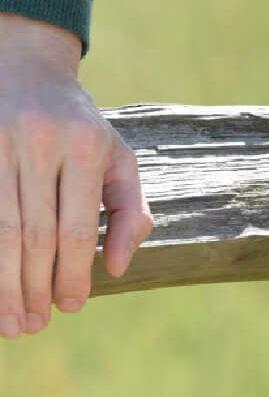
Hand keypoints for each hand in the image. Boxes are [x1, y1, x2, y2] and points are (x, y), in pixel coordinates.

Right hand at [0, 12, 152, 335]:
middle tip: (35, 325)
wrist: (27, 70)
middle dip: (34, 288)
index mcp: (88, 144)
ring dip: (4, 285)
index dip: (73, 274)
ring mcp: (2, 147)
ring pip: (2, 231)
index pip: (77, 226)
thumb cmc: (79, 126)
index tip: (72, 306)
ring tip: (12, 322)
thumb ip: (128, 208)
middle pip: (34, 236)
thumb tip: (119, 267)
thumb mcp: (116, 154)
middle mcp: (44, 143)